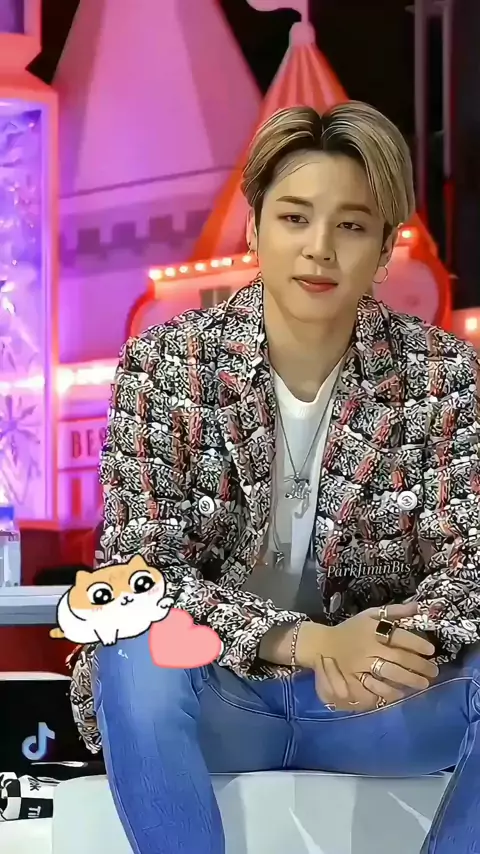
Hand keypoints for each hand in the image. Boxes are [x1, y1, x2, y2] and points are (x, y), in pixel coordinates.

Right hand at [295, 603, 438, 711]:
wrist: (323, 644)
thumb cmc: (351, 629)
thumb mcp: (370, 614)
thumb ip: (394, 611)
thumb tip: (418, 606)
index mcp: (373, 630)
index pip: (399, 636)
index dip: (417, 644)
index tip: (431, 651)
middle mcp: (368, 647)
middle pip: (398, 657)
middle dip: (419, 666)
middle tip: (434, 671)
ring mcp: (361, 665)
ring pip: (388, 673)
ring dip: (408, 680)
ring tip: (423, 684)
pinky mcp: (354, 679)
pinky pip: (374, 688)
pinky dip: (389, 692)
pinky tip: (402, 693)